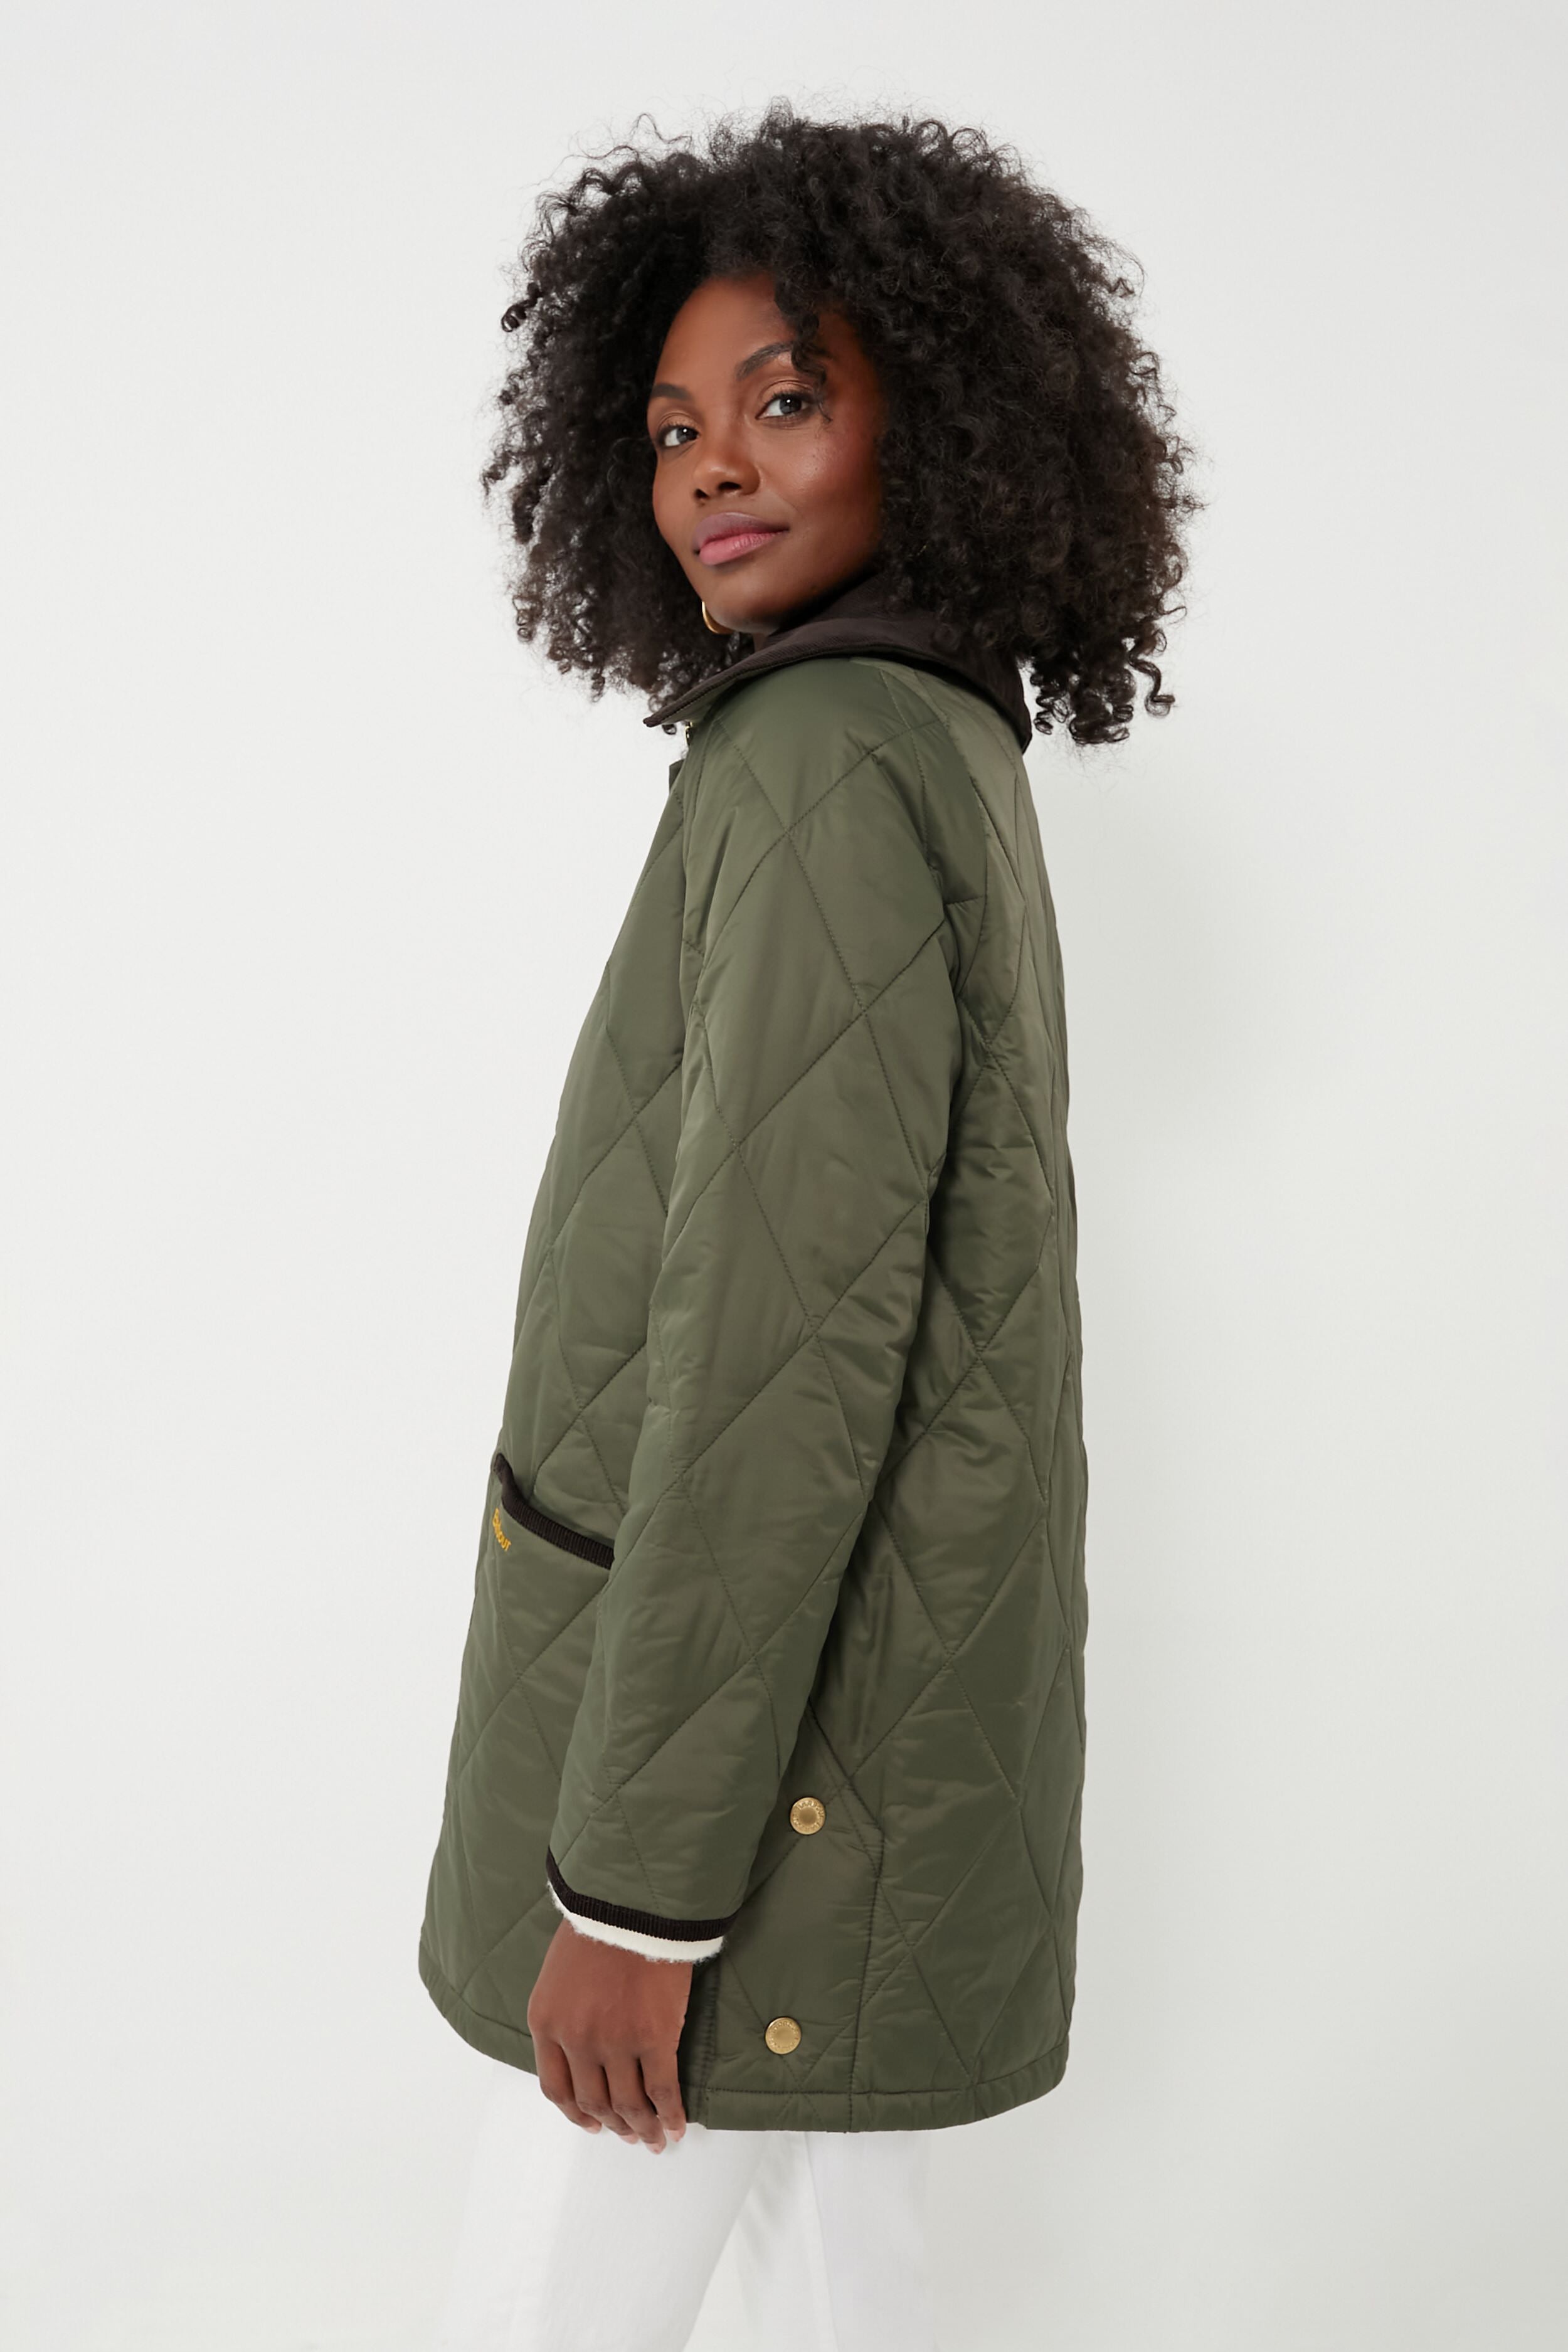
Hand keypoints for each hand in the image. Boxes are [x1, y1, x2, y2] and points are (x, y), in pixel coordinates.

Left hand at [527, 1918, 691, 2151]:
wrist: (630, 1902)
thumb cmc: (596, 1926)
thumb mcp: (558, 1973)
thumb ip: (563, 2014)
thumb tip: (580, 2047)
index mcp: (547, 2022)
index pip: (556, 2088)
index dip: (577, 2113)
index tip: (593, 2123)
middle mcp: (576, 2040)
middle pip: (594, 2101)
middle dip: (613, 2125)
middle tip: (629, 2136)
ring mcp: (615, 2042)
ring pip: (628, 2104)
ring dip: (642, 2128)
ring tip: (654, 2140)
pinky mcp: (655, 2037)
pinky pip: (663, 2090)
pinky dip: (670, 2115)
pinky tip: (677, 2127)